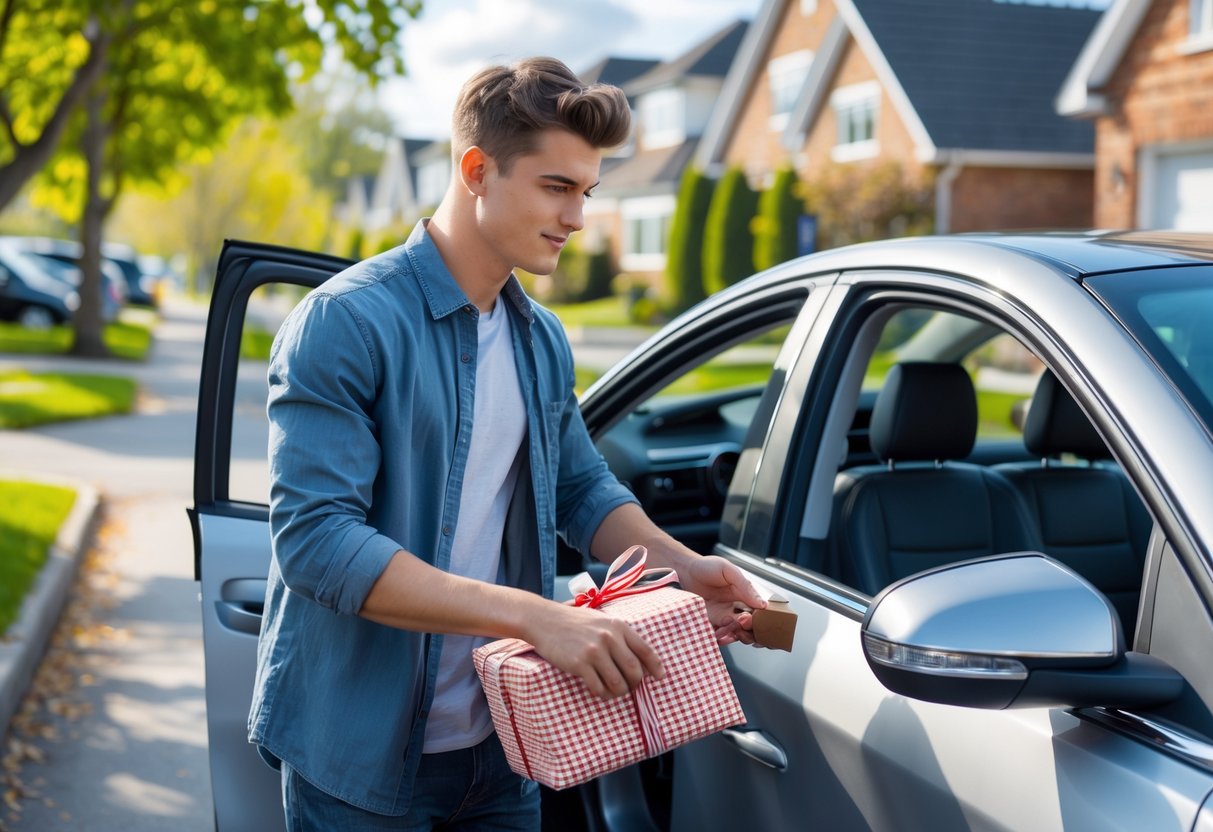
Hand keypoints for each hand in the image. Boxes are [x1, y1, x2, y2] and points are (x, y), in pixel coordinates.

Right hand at [524, 601, 664, 698]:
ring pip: (618, 683)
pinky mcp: (579, 664)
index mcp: (618, 625)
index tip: (659, 677)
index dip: (655, 666)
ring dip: (619, 692)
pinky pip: (598, 687)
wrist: (544, 620)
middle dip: (635, 683)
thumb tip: (637, 658)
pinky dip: (602, 694)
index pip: (645, 649)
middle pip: (634, 670)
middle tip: (631, 687)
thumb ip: (618, 634)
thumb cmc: (574, 621)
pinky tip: (600, 691)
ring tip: (615, 692)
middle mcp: (609, 637)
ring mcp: (594, 651)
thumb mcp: (601, 619)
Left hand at [677, 555, 766, 645]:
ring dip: (733, 635)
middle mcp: (735, 609)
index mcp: (744, 597)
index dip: (756, 620)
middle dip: (747, 631)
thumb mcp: (729, 571)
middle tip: (739, 625)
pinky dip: (719, 638)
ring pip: (734, 634)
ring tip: (725, 630)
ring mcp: (722, 617)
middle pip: (749, 628)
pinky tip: (717, 635)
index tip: (748, 619)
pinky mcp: (709, 623)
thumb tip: (762, 604)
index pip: (757, 614)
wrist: (683, 570)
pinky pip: (718, 636)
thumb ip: (745, 586)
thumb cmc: (706, 567)